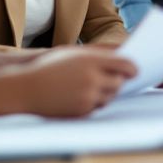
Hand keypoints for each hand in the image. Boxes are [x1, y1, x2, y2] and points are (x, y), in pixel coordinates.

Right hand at [21, 47, 135, 116]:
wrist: (27, 89)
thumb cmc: (50, 67)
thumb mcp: (73, 53)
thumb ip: (99, 52)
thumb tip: (122, 52)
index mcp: (91, 61)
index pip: (124, 65)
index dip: (132, 68)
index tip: (135, 70)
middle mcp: (92, 79)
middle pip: (118, 82)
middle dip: (118, 81)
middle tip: (116, 79)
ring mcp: (87, 96)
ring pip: (110, 96)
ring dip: (107, 92)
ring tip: (96, 86)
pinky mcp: (82, 110)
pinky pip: (97, 107)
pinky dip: (95, 102)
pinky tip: (84, 96)